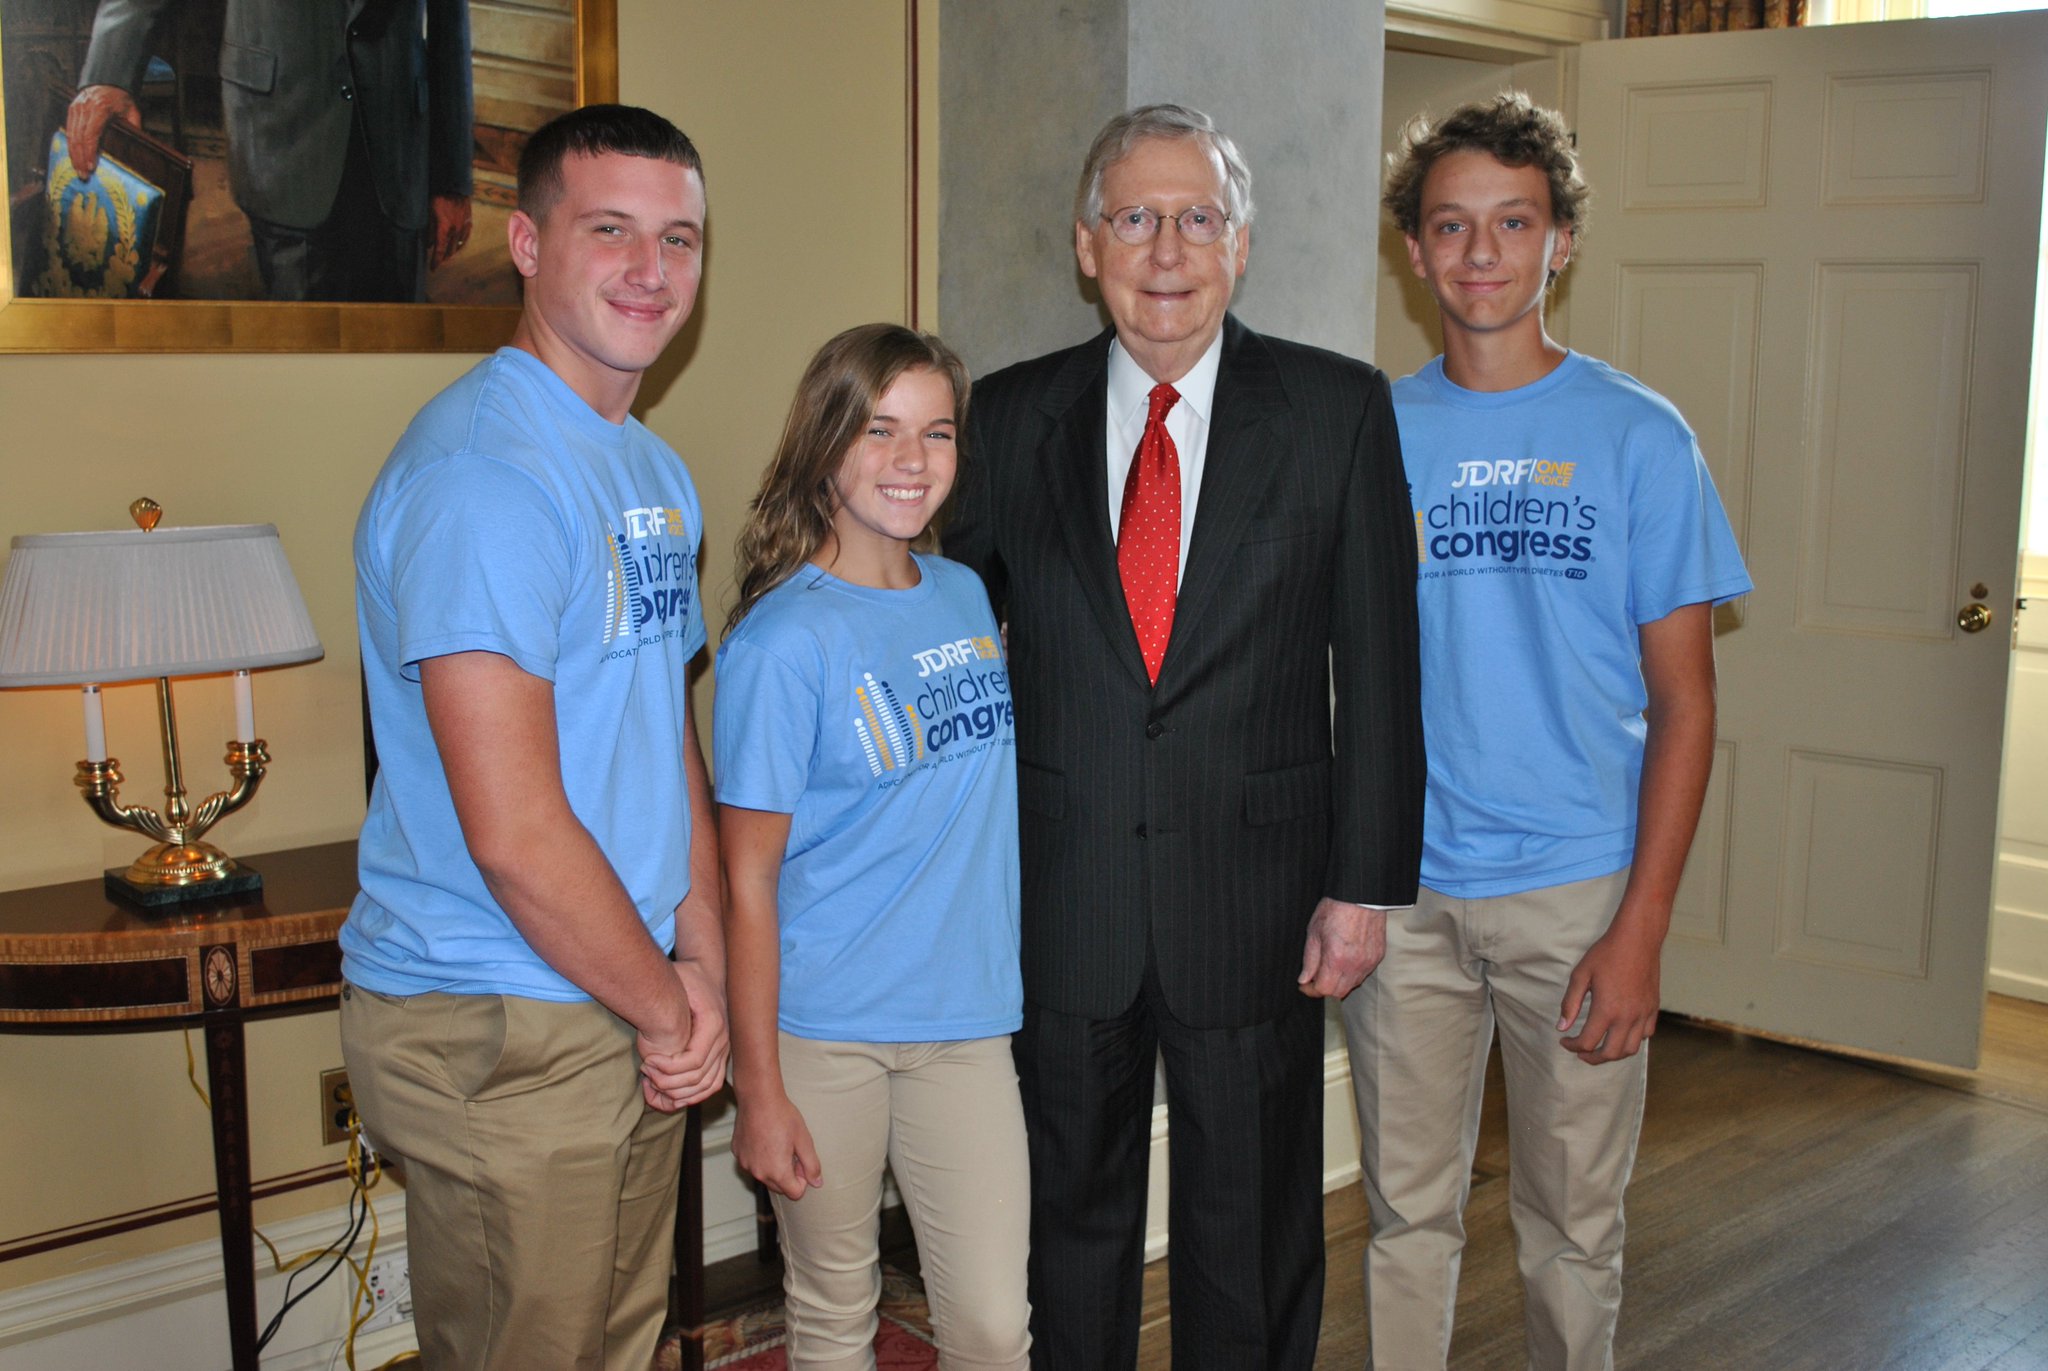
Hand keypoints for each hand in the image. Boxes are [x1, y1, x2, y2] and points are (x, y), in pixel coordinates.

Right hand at [64, 86, 140, 178]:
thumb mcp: (132, 111)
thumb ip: (134, 128)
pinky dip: (70, 146)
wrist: (106, 81)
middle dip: (80, 158)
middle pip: (79, 137)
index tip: (91, 166)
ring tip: (78, 170)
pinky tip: (73, 158)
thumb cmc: (121, 99)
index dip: (90, 151)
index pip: (91, 133)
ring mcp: (76, 108)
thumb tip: (140, 147)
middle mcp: (84, 108)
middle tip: (83, 175)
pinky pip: (68, 131)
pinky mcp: (71, 110)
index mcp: (100, 108)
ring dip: (73, 154)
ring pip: (71, 135)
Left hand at [427, 193, 472, 269]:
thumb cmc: (439, 197)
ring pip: (458, 245)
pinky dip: (460, 244)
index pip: (439, 249)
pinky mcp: (469, 222)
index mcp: (444, 228)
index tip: (433, 269)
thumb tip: (427, 243)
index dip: (436, 260)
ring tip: (447, 256)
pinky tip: (457, 246)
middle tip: (438, 262)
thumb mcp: (429, 212)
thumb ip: (429, 229)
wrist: (455, 185)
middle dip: (443, 258)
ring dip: (452, 252)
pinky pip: (465, 238)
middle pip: (449, 250)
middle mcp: (455, 230)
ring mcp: (463, 227)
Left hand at [638, 958, 727, 1109]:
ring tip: (654, 1083)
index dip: (667, 1068)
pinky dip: (691, 1095)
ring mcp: (724, 1050)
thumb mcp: (676, 980)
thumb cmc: (687, 977)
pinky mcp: (720, 1057)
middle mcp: (723, 1041)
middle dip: (667, 1082)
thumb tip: (654, 1021)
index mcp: (714, 1024)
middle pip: (698, 1078)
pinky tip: (668, 1092)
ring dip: (678, 1093)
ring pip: (706, 1086)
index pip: (694, 1061)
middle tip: (645, 1072)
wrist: (706, 975)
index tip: (646, 1061)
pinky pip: (711, 1085)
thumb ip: (666, 997)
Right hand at [730, 1089, 822, 1200]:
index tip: (801, 1161)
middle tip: (792, 1151)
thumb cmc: (782, 1116)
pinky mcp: (738, 1154)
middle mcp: (759, 1173)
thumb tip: (817, 1182)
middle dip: (788, 1175)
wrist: (758, 1098)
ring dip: (773, 1167)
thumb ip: (812, 1165)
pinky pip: (752, 1164)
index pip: (795, 1193)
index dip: (803, 1179)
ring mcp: (746, 1164)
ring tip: (778, 1143)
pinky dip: (760, 1158)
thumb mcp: (804, 1140)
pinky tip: (764, 1139)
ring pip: (765, 1176)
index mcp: (777, 1172)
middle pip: (779, 1188)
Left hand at [1297, 898, 1386, 998]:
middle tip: (1315, 978)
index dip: (1311, 990)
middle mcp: (1354, 965)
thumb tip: (1304, 979)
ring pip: (1352, 985)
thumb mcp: (1314, 932)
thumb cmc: (1335, 909)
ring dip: (1339, 982)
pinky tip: (1345, 961)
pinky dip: (1352, 974)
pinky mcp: (1378, 957)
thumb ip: (1309, 960)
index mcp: (1336, 959)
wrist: (1360, 896)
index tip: (1304, 985)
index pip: (1323, 989)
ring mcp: (1368, 962)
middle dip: (1324, 988)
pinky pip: (1364, 974)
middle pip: (1338, 992)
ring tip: (1330, 968)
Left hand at [1557, 919, 1661, 1063]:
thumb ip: (1571, 1003)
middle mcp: (1627, 1017)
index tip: (1564, 1040)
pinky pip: (1645, 1034)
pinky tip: (1621, 1032)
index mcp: (1606, 1010)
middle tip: (1581, 1053)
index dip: (1572, 1046)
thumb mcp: (1581, 975)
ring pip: (1630, 1049)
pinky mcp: (1653, 1008)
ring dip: (1613, 1053)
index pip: (1587, 1042)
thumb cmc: (1606, 954)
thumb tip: (1562, 1026)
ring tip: (1600, 1047)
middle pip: (1610, 1053)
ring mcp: (1643, 1014)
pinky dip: (1632, 1040)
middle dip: (1592, 1058)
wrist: (1637, 939)